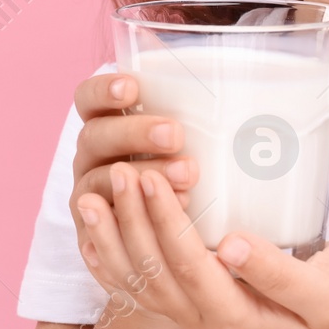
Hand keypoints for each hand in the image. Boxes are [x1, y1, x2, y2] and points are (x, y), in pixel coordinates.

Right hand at [68, 71, 197, 267]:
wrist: (182, 239)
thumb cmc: (190, 166)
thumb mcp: (190, 135)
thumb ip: (199, 111)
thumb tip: (240, 89)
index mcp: (104, 125)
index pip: (88, 99)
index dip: (103, 91)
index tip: (132, 88)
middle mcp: (92, 158)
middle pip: (94, 137)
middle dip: (133, 133)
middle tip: (174, 135)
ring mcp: (91, 196)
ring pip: (99, 181)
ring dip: (140, 175)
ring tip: (187, 177)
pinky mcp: (98, 233)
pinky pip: (106, 225)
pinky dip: (135, 216)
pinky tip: (173, 211)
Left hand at [76, 160, 328, 328]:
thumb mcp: (324, 288)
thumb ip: (278, 271)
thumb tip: (232, 246)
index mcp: (235, 318)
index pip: (190, 266)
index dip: (167, 221)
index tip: (152, 175)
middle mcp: (200, 324)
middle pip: (153, 273)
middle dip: (132, 220)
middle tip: (119, 170)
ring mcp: (184, 317)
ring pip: (133, 282)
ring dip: (109, 239)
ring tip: (91, 197)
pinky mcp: (178, 305)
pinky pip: (131, 287)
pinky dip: (106, 260)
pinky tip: (91, 232)